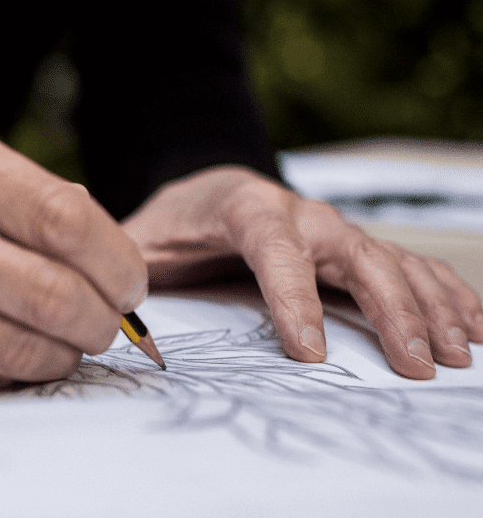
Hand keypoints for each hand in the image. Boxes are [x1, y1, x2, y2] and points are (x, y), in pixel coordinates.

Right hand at [0, 112, 146, 393]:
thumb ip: (31, 199)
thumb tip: (113, 259)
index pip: (61, 217)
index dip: (116, 259)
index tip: (131, 282)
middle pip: (51, 291)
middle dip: (104, 318)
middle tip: (110, 320)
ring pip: (23, 346)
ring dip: (69, 350)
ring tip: (71, 337)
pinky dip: (22, 369)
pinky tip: (19, 349)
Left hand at [121, 166, 482, 378]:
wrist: (210, 190)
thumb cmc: (177, 221)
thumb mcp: (141, 239)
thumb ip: (127, 264)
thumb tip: (108, 302)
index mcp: (245, 208)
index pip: (277, 251)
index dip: (295, 299)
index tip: (310, 353)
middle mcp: (300, 214)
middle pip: (355, 255)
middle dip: (390, 310)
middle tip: (414, 364)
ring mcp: (333, 229)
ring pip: (392, 260)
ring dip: (429, 305)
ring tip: (457, 351)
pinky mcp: (349, 246)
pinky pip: (405, 263)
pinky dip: (442, 289)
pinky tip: (470, 320)